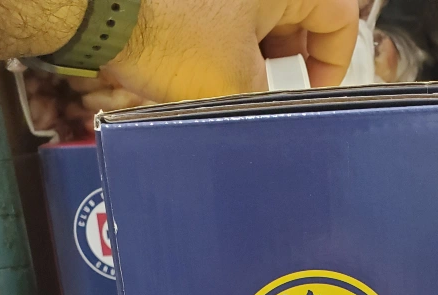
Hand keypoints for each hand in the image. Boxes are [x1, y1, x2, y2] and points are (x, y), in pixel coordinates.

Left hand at [107, 0, 358, 101]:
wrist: (96, 8)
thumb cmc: (169, 30)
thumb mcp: (236, 85)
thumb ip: (272, 108)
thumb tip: (284, 139)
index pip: (341, 20)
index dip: (332, 66)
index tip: (309, 98)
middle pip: (297, 22)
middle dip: (285, 67)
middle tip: (266, 101)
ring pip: (256, 25)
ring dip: (249, 63)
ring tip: (227, 94)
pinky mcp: (191, 1)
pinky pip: (222, 21)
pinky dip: (219, 50)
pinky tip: (199, 77)